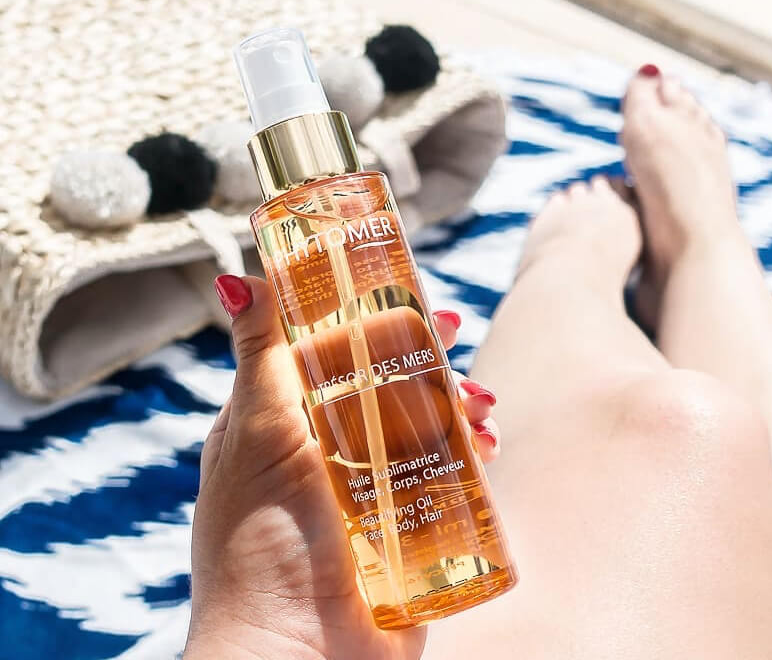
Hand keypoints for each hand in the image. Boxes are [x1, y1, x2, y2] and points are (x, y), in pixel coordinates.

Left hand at [184, 275, 500, 659]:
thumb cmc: (261, 544)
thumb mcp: (257, 435)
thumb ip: (258, 357)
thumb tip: (236, 277)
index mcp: (280, 421)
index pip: (329, 350)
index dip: (368, 320)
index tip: (408, 298)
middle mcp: (322, 449)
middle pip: (382, 381)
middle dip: (423, 356)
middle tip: (455, 337)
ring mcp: (364, 487)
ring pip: (418, 423)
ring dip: (454, 401)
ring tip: (481, 403)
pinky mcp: (401, 523)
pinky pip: (441, 472)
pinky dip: (466, 451)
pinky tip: (484, 445)